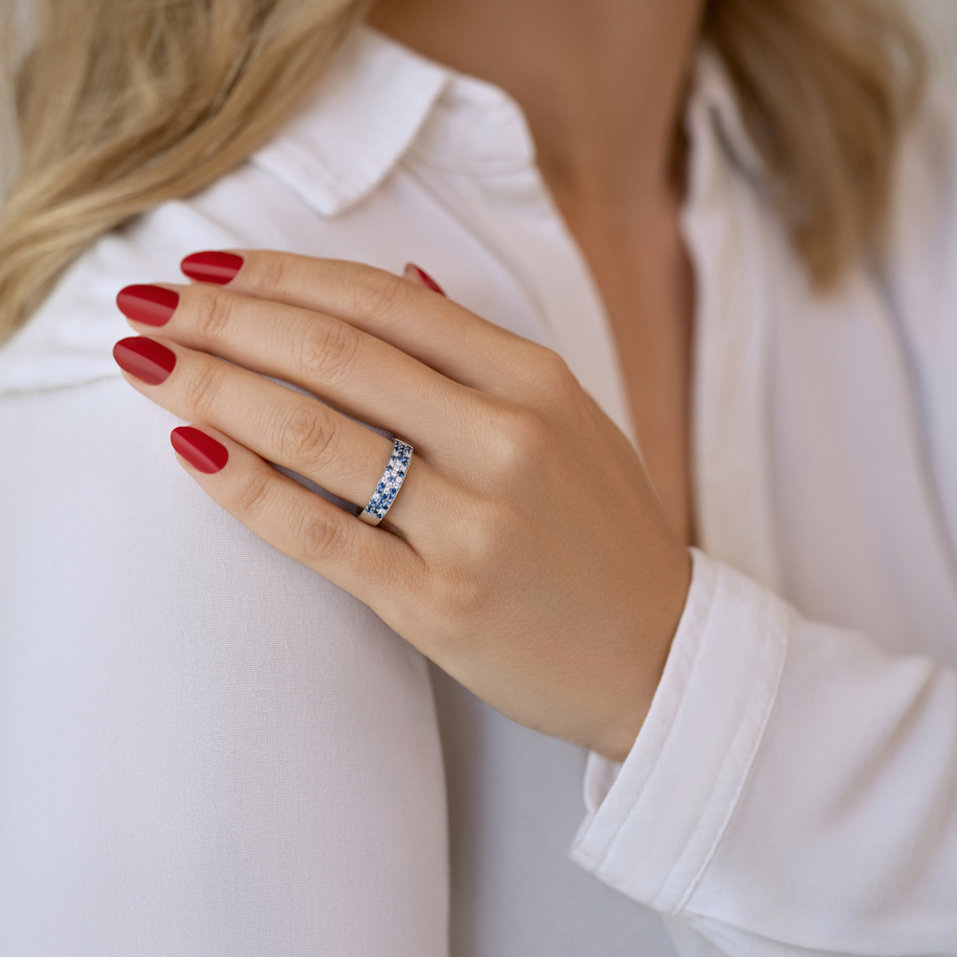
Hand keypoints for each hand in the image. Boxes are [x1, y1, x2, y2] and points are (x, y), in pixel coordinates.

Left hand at [112, 251, 691, 761]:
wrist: (662, 654)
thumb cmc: (606, 533)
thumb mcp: (570, 419)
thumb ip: (483, 352)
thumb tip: (404, 277)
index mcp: (535, 382)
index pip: (384, 302)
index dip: (284, 276)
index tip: (211, 266)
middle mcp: (505, 440)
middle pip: (336, 355)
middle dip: (226, 319)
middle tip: (149, 301)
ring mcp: (474, 525)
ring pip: (316, 436)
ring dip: (214, 388)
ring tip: (146, 361)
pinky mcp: (441, 605)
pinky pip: (322, 535)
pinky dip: (245, 488)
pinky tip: (190, 447)